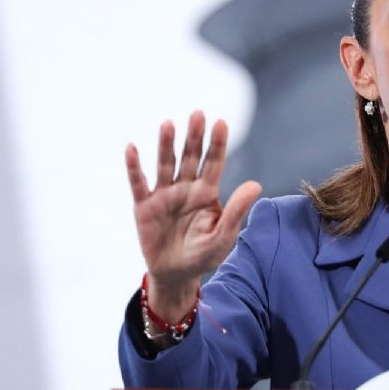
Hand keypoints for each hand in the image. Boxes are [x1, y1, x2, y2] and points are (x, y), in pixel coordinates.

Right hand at [125, 110, 260, 320]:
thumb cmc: (204, 255)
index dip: (217, 143)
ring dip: (166, 144)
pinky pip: (138, 183)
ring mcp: (164, 195)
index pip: (214, 163)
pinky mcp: (144, 206)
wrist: (176, 274)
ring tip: (168, 124)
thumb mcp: (224, 236)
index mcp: (207, 193)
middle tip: (197, 114)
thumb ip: (236, 210)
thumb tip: (256, 185)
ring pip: (166, 164)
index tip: (221, 122)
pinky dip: (134, 167)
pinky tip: (132, 148)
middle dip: (194, 137)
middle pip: (190, 157)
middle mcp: (186, 188)